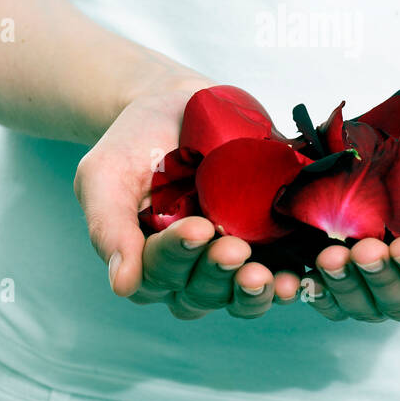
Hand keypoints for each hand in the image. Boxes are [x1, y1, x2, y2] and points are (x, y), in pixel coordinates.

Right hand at [74, 74, 300, 317]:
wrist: (178, 105)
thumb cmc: (134, 141)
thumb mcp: (105, 175)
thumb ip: (109, 226)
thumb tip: (122, 286)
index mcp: (143, 259)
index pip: (157, 272)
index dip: (178, 254)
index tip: (197, 228)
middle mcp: (185, 269)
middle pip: (199, 291)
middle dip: (217, 272)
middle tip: (234, 248)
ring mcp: (226, 260)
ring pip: (236, 296)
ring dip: (251, 291)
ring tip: (264, 275)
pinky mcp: (264, 244)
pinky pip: (275, 277)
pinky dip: (285, 283)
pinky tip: (294, 279)